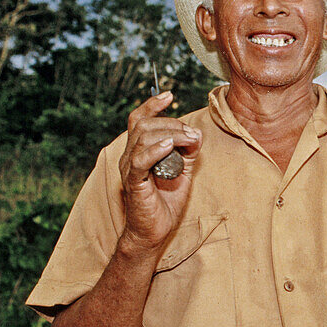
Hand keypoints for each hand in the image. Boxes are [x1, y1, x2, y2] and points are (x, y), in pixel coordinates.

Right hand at [118, 92, 202, 254]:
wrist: (154, 231)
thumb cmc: (166, 201)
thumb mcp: (182, 170)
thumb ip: (188, 151)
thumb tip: (197, 134)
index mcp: (138, 151)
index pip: (138, 120)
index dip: (151, 105)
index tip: (169, 95)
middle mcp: (129, 156)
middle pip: (144, 125)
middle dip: (172, 123)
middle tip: (192, 134)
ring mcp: (129, 169)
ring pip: (142, 138)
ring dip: (170, 133)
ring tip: (189, 139)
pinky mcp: (133, 183)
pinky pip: (140, 161)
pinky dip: (155, 150)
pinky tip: (170, 145)